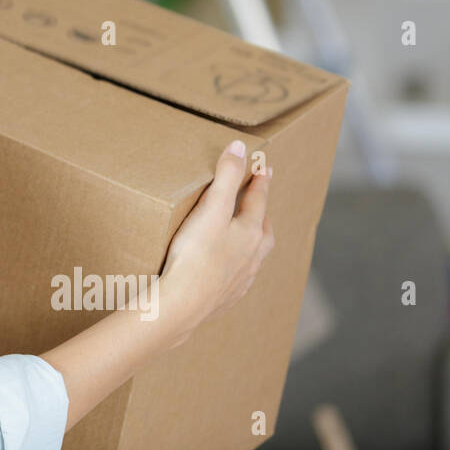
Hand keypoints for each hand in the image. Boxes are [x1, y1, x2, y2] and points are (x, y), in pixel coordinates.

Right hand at [158, 140, 274, 349]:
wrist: (184, 303)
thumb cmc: (196, 253)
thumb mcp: (210, 208)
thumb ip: (226, 176)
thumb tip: (240, 147)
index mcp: (251, 232)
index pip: (259, 200)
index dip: (260, 181)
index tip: (265, 168)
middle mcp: (252, 256)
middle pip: (263, 229)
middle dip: (261, 213)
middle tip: (257, 202)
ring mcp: (242, 278)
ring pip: (254, 255)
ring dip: (252, 242)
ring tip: (243, 236)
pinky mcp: (227, 296)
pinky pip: (239, 277)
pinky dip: (237, 267)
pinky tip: (227, 269)